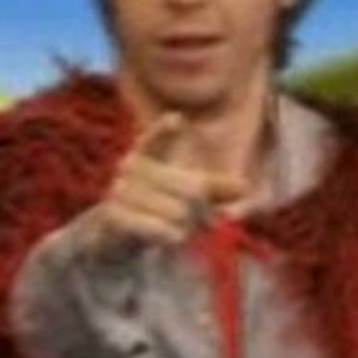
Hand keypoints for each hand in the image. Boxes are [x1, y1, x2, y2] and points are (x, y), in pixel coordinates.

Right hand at [90, 111, 247, 247]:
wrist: (112, 236)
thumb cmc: (155, 207)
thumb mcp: (184, 194)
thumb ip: (214, 188)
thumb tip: (245, 188)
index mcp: (146, 154)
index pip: (156, 141)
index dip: (164, 132)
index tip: (176, 120)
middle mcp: (130, 167)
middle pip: (191, 189)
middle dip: (203, 209)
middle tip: (203, 222)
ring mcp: (119, 191)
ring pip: (177, 212)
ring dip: (185, 227)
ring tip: (178, 230)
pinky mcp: (112, 216)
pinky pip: (156, 227)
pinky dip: (170, 235)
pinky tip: (172, 237)